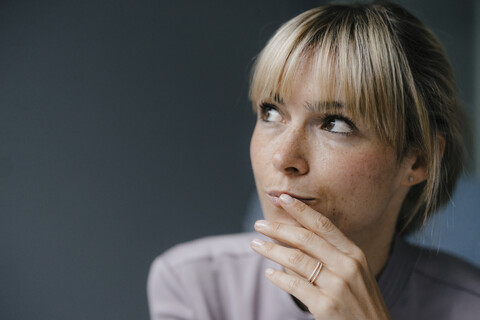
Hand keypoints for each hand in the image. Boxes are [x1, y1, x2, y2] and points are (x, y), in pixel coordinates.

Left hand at [250, 194, 391, 319]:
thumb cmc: (362, 303)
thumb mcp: (357, 273)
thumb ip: (335, 255)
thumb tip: (300, 236)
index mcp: (355, 254)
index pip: (323, 224)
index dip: (301, 209)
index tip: (282, 198)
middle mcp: (347, 266)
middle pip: (305, 238)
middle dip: (278, 228)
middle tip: (259, 224)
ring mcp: (337, 286)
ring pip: (296, 259)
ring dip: (271, 250)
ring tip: (255, 244)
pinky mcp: (326, 306)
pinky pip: (295, 285)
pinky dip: (279, 277)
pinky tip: (269, 273)